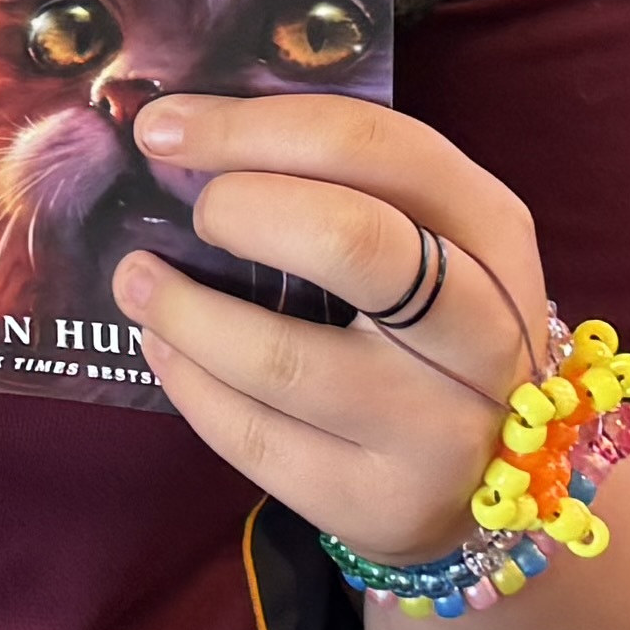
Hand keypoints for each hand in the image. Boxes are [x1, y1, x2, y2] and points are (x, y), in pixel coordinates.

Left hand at [102, 92, 552, 570]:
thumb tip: (185, 133)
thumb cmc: (428, 325)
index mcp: (493, 231)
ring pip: (282, 359)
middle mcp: (484, 330)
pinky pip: (255, 438)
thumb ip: (340, 184)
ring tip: (137, 281)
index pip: (376, 148)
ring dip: (184, 310)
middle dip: (238, 209)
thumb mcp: (428, 240)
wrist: (490, 479)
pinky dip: (189, 384)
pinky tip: (164, 348)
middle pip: (351, 243)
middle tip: (189, 211)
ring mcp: (439, 428)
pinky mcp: (382, 503)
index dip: (256, 127)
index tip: (164, 127)